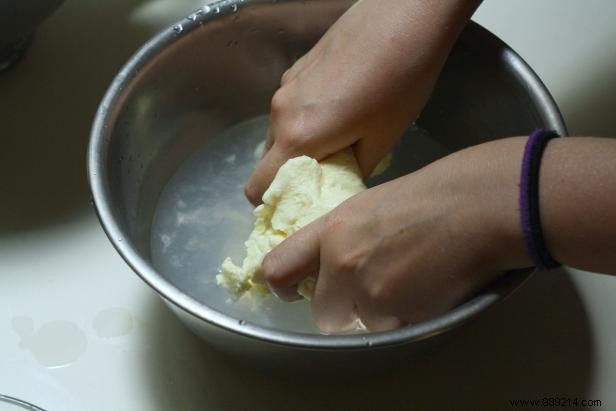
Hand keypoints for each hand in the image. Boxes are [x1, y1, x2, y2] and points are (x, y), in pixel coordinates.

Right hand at [245, 0, 478, 203]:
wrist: (406, 16)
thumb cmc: (400, 83)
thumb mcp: (382, 140)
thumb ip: (352, 172)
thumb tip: (341, 183)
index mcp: (297, 137)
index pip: (257, 187)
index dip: (273, 203)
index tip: (299, 205)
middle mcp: (280, 112)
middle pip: (267, 159)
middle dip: (289, 174)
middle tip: (326, 175)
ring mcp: (286, 86)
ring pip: (279, 131)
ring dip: (299, 144)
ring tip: (339, 137)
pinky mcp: (297, 67)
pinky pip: (291, 106)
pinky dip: (305, 118)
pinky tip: (342, 106)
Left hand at [262, 137, 530, 332]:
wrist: (480, 205)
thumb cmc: (433, 193)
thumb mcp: (371, 205)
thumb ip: (343, 236)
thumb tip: (332, 262)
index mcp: (333, 229)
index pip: (279, 267)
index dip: (282, 285)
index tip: (291, 290)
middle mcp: (343, 263)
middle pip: (323, 313)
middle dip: (343, 309)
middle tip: (370, 290)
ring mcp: (372, 292)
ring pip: (364, 323)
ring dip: (382, 311)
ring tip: (413, 279)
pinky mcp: (402, 314)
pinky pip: (395, 327)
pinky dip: (409, 315)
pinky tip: (430, 286)